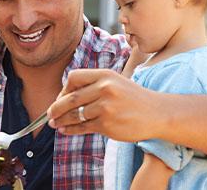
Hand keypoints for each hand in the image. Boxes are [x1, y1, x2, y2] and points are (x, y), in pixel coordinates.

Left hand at [47, 69, 164, 141]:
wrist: (158, 114)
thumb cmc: (133, 99)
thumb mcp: (115, 83)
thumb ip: (93, 86)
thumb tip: (63, 98)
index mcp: (105, 75)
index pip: (73, 78)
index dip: (63, 90)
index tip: (60, 99)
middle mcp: (105, 89)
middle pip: (70, 98)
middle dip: (56, 109)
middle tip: (49, 115)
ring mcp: (106, 107)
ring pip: (75, 115)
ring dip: (62, 121)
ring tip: (55, 125)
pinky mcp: (107, 124)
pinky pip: (83, 127)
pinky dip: (71, 130)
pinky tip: (65, 131)